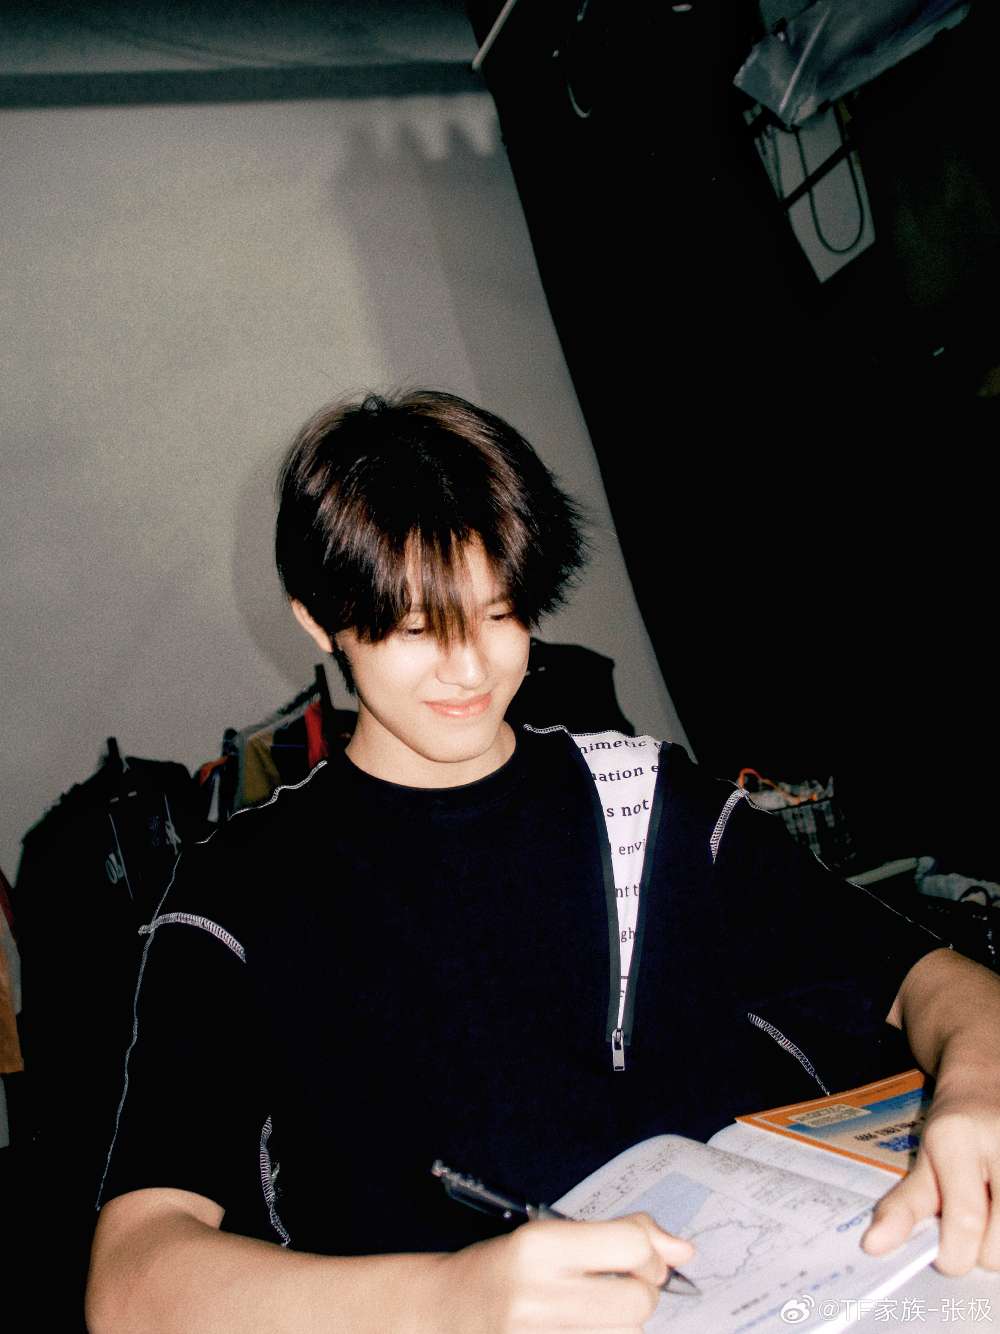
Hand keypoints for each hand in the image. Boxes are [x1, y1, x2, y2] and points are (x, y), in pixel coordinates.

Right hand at [422, 1212, 693, 1331]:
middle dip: (642, 1294)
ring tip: (591, 1314)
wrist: (442, 1315)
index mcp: (537, 1247)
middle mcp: (535, 1296)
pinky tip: (582, 1328)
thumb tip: (684, 1250)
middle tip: (619, 1289)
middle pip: (638, 1303)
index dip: (650, 1252)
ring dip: (623, 1326)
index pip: (630, 1245)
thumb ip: (618, 1235)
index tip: (641, 1258)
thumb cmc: (501, 1271)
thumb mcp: (548, 1235)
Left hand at [862, 1074, 999, 1274]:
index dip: (954, 1254)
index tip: (945, 1255)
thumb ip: (902, 1205)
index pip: (964, 1219)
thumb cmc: (954, 1126)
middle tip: (970, 1227)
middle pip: (998, 1246)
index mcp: (957, 1138)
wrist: (988, 1078)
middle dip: (980, 1252)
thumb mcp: (924, 1159)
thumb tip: (873, 1246)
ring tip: (991, 1213)